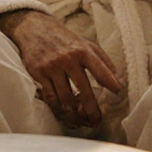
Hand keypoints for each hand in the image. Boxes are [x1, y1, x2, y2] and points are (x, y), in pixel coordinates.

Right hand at [0, 10, 123, 127]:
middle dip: (91, 109)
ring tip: (81, 123)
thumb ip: (102, 60)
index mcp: (82, 50)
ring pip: (65, 98)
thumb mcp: (85, 43)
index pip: (99, 68)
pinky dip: (58, 110)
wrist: (34, 28)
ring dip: (74, 115)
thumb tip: (117, 79)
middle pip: (83, 90)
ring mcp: (52, 67)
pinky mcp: (39, 73)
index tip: (118, 92)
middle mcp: (67, 59)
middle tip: (96, 122)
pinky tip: (65, 116)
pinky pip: (50, 97)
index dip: (109, 81)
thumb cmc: (63, 39)